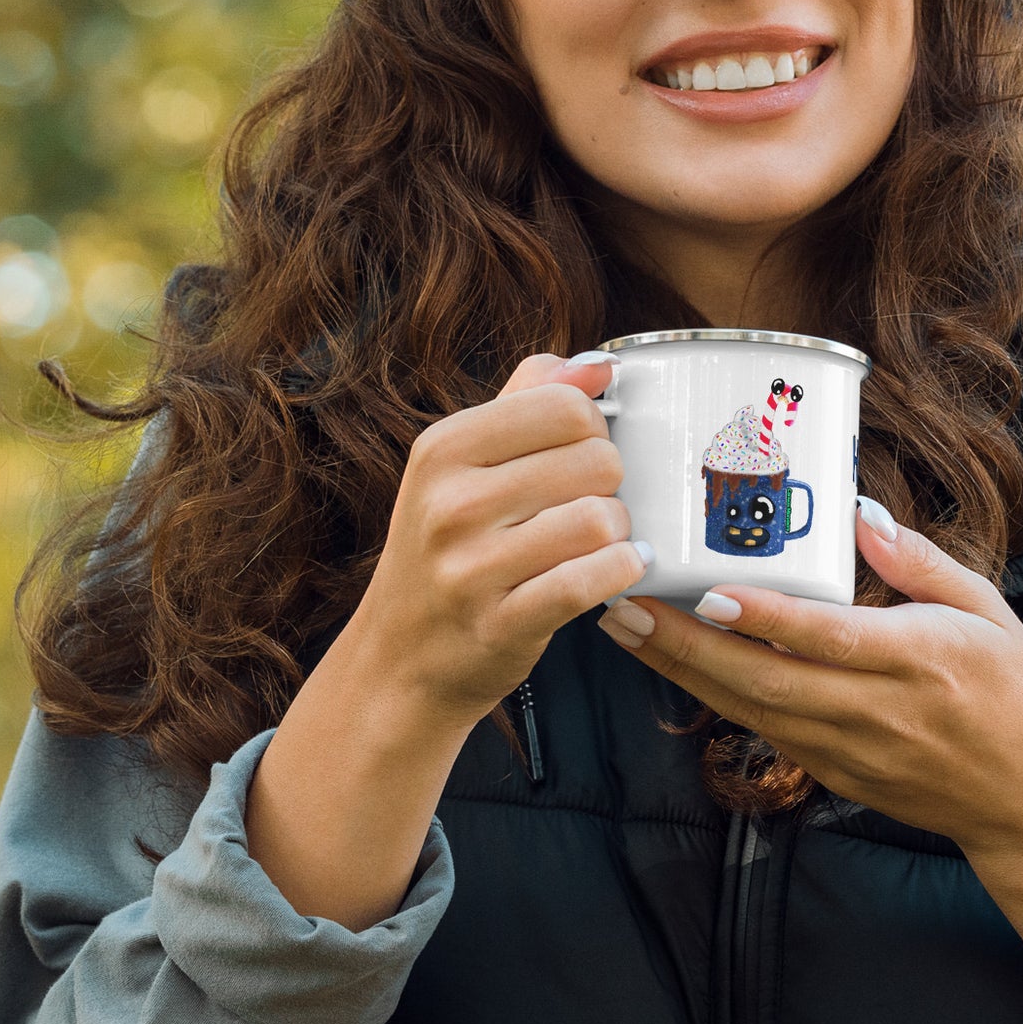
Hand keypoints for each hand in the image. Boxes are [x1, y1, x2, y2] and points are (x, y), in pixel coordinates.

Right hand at [351, 350, 650, 742]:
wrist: (401, 659)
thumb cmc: (446, 551)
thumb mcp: (461, 465)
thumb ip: (527, 400)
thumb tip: (597, 364)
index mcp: (443, 449)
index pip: (564, 405)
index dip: (593, 428)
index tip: (580, 453)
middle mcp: (450, 504)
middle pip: (595, 459)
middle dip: (610, 483)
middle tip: (589, 503)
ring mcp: (471, 568)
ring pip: (600, 519)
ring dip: (618, 531)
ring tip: (600, 540)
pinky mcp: (502, 623)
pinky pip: (592, 580)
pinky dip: (621, 571)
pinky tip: (618, 569)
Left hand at [597, 499, 1022, 1023]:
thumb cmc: (1014, 694)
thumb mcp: (988, 612)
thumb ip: (920, 560)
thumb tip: (857, 512)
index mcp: (916, 661)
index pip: (826, 638)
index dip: (764, 616)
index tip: (709, 587)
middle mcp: (873, 711)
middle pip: (761, 680)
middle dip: (684, 643)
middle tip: (623, 602)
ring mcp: (845, 750)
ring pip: (746, 709)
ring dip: (680, 669)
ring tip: (625, 624)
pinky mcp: (829, 772)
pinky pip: (761, 729)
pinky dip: (713, 694)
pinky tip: (672, 660)